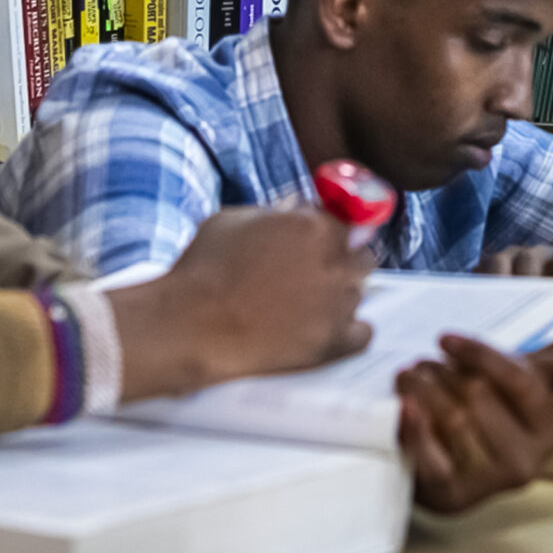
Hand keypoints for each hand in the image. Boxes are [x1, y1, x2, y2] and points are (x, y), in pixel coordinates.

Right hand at [109, 208, 371, 401]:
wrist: (189, 326)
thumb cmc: (204, 270)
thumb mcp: (236, 219)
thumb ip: (279, 213)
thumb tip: (300, 210)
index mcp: (314, 226)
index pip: (350, 221)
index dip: (334, 231)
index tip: (324, 240)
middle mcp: (334, 261)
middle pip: (363, 255)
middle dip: (342, 260)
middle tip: (314, 272)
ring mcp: (337, 303)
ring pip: (359, 292)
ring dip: (340, 294)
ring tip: (305, 304)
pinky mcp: (333, 341)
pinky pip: (362, 332)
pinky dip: (349, 331)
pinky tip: (325, 328)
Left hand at [396, 335, 552, 512]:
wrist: (459, 463)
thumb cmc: (496, 412)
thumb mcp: (533, 385)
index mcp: (552, 433)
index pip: (519, 381)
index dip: (480, 356)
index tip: (446, 339)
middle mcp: (527, 464)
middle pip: (479, 399)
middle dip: (441, 373)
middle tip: (420, 364)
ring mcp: (490, 484)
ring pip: (452, 420)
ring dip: (421, 392)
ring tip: (409, 379)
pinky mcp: (453, 499)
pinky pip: (431, 461)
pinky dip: (414, 432)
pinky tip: (403, 407)